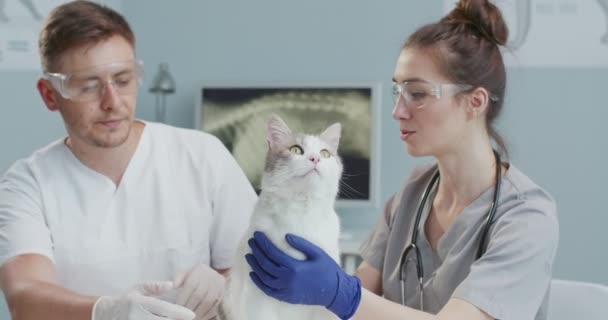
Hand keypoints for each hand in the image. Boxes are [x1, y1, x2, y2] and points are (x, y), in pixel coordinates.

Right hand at [92, 281, 194, 319]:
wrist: (106, 313)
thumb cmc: (125, 299)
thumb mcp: (138, 287)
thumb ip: (154, 286)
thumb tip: (171, 284)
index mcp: (140, 303)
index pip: (164, 309)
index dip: (179, 312)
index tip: (192, 315)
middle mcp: (138, 316)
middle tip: (191, 318)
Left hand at [173, 264, 225, 319]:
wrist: (211, 275)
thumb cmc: (193, 277)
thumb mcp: (185, 274)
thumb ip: (178, 278)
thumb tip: (173, 285)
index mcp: (200, 270)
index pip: (191, 285)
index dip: (183, 297)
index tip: (177, 307)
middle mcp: (212, 276)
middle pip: (199, 295)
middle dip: (189, 307)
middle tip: (182, 316)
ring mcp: (219, 285)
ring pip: (208, 302)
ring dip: (197, 313)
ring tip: (190, 319)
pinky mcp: (223, 294)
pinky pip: (215, 307)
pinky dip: (206, 315)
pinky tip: (199, 318)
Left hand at [245, 232, 360, 319]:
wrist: (335, 291)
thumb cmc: (328, 270)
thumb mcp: (317, 253)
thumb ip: (301, 244)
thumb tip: (285, 236)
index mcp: (295, 267)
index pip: (272, 252)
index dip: (263, 243)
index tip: (257, 234)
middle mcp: (287, 279)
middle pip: (266, 263)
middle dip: (257, 251)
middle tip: (251, 241)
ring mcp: (286, 290)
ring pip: (264, 277)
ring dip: (254, 266)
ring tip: (249, 255)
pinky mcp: (286, 297)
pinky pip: (268, 290)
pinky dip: (258, 282)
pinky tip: (253, 274)